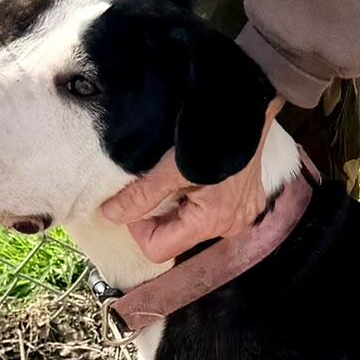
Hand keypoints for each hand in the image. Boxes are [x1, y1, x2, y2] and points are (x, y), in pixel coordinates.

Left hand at [103, 100, 284, 261]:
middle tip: (158, 186)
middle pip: (177, 239)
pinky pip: (212, 216)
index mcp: (211, 222)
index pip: (159, 249)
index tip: (137, 200)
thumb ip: (140, 196)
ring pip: (193, 227)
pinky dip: (198, 203)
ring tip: (182, 182)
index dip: (139, 228)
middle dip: (159, 217)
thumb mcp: (170, 168)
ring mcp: (242, 218)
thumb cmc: (212, 137)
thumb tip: (111, 215)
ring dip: (179, 209)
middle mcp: (230, 227)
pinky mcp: (248, 206)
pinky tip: (201, 181)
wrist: (248, 110)